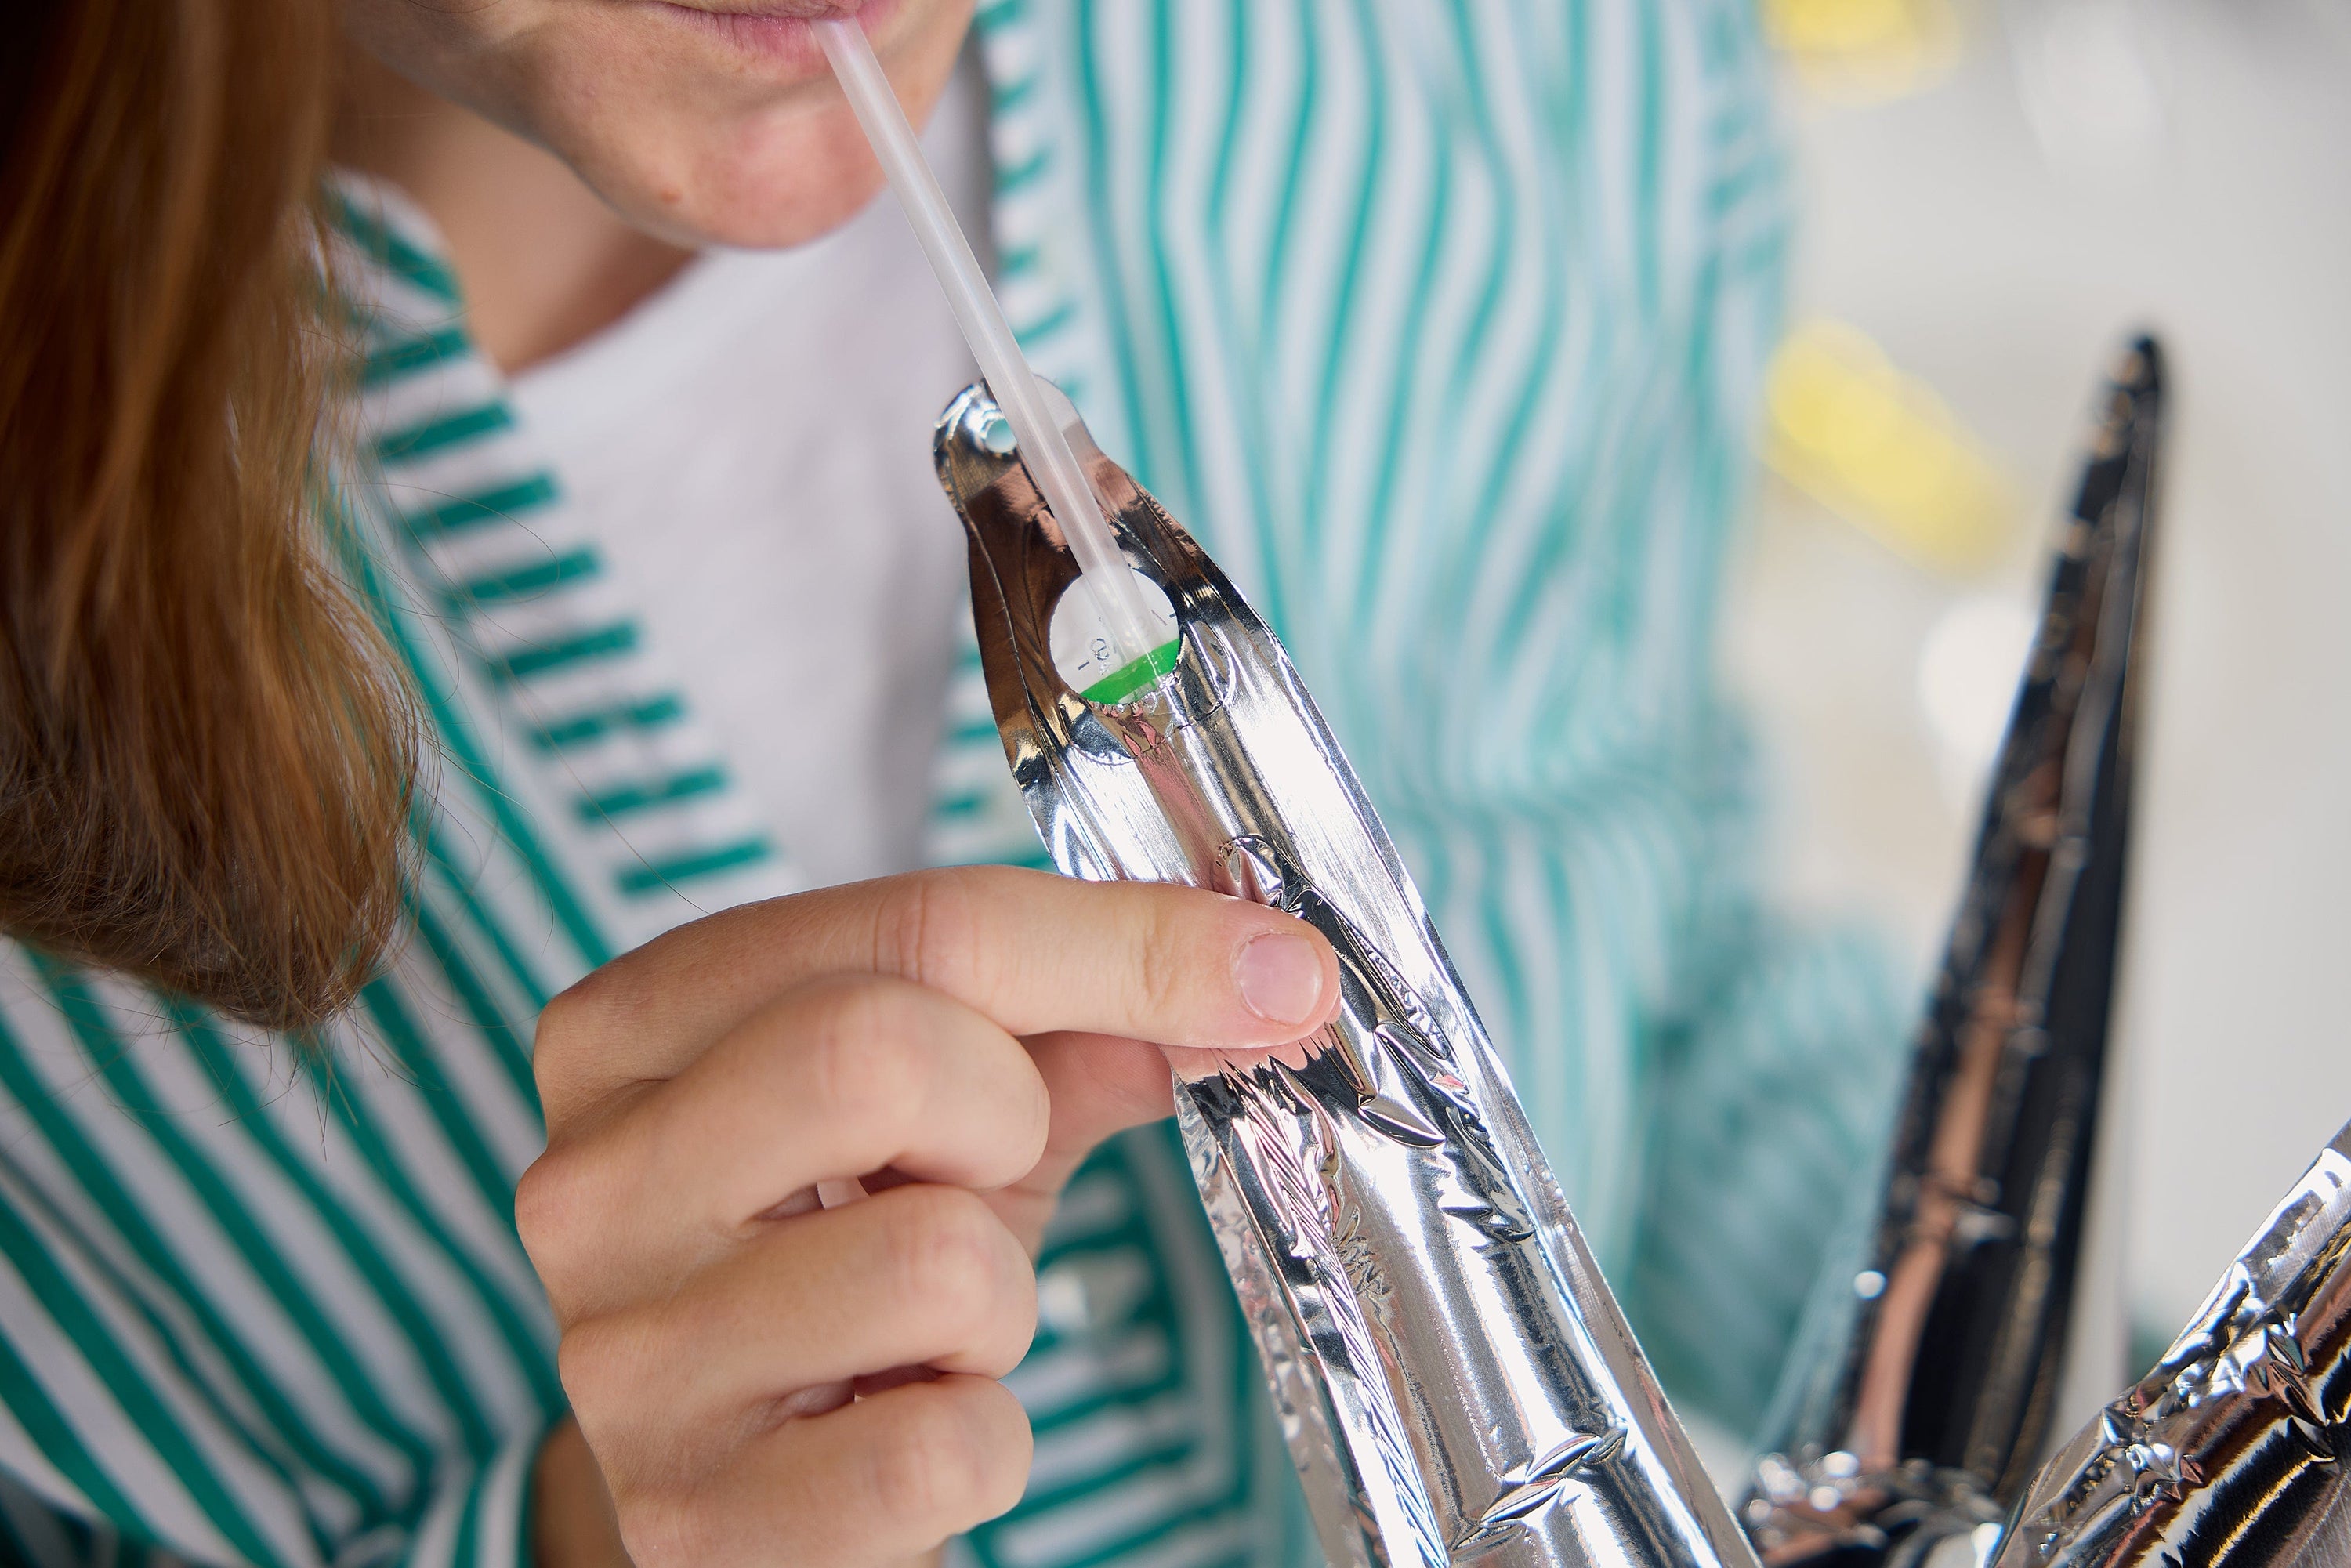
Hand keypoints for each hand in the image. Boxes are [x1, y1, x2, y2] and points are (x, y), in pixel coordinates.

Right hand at [516, 867, 1338, 1566]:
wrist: (741, 1485)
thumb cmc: (842, 1257)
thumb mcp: (948, 1109)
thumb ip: (1082, 1020)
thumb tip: (1262, 979)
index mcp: (632, 1029)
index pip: (911, 924)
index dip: (1128, 943)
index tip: (1277, 971)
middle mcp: (588, 1181)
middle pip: (877, 1052)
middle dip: (1010, 1113)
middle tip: (987, 1170)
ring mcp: (624, 1358)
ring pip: (931, 1260)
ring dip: (997, 1299)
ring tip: (928, 1323)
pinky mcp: (690, 1518)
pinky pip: (940, 1449)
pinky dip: (983, 1441)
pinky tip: (910, 1423)